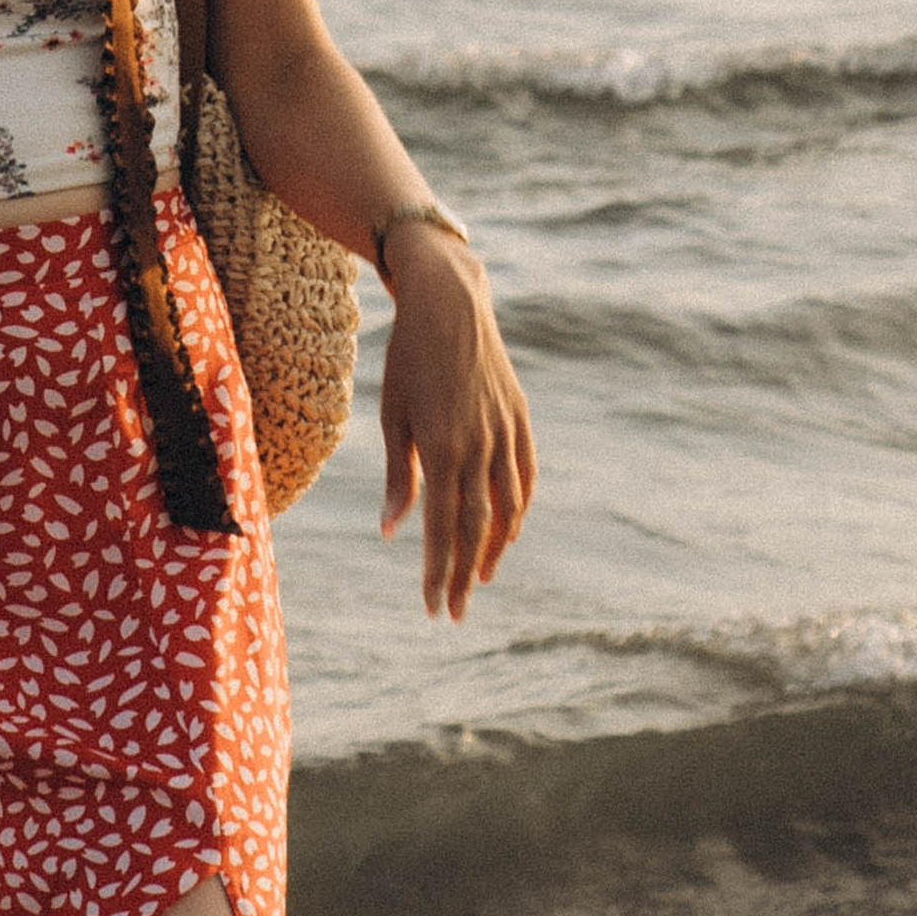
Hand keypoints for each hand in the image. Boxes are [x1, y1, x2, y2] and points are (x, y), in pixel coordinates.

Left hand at [377, 234, 536, 622]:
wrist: (448, 303)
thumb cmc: (407, 359)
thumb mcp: (392, 416)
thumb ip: (397, 478)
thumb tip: (391, 533)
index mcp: (442, 447)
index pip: (443, 528)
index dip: (439, 572)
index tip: (434, 608)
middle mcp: (480, 445)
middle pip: (477, 528)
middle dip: (464, 575)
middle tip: (456, 612)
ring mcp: (506, 432)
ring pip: (507, 508)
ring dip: (494, 549)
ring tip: (480, 577)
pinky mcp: (521, 419)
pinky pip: (525, 477)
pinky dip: (518, 510)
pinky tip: (506, 529)